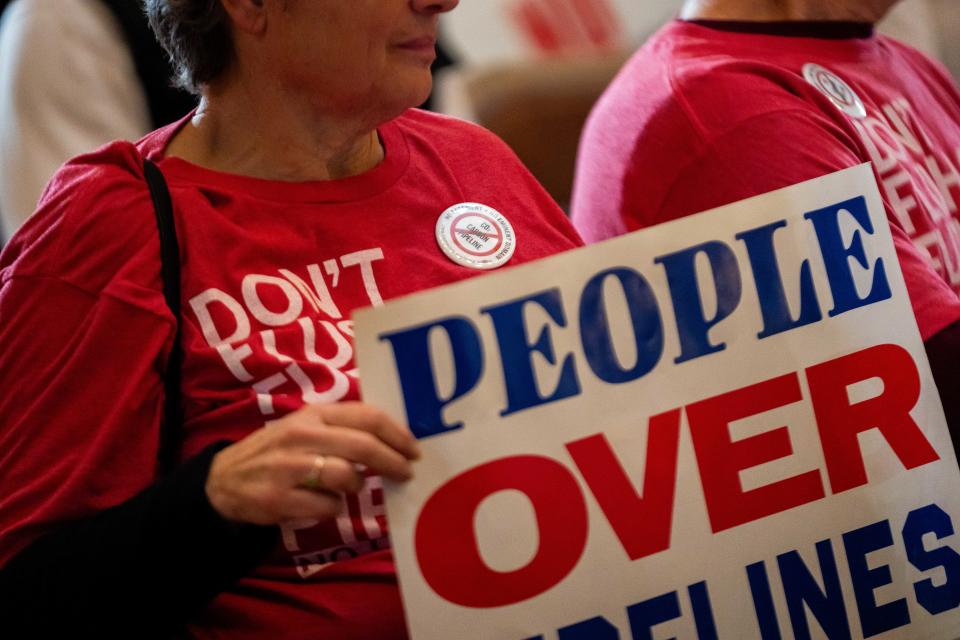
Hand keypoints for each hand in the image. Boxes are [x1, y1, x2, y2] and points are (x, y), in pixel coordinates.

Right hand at [205, 402, 420, 525]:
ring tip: (352, 487)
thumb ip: (343, 428)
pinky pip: (327, 506)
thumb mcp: (306, 427)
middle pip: (364, 446)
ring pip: (347, 477)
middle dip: (393, 462)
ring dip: (358, 486)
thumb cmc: (278, 451)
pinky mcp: (279, 497)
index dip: (397, 434)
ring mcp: (290, 466)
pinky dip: (334, 508)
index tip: (413, 449)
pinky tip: (325, 504)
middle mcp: (303, 436)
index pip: (367, 416)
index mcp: (314, 415)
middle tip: (407, 473)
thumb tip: (393, 438)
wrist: (224, 480)